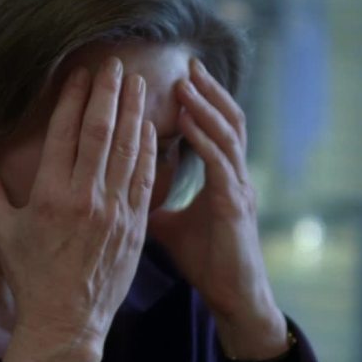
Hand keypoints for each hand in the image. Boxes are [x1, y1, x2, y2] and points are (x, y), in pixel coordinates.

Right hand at [0, 59, 156, 361]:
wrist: (67, 321)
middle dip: (109, 94)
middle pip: (101, 133)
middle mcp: (86, 198)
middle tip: (116, 65)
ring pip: (129, 151)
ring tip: (139, 85)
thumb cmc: (31, 277)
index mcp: (51, 195)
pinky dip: (148, 150)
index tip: (81, 74)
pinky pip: (145, 179)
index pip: (64, 134)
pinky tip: (149, 128)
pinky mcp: (135, 226)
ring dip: (134, 113)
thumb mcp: (2, 234)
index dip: (73, 99)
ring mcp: (115, 211)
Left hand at [148, 58, 286, 360]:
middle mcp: (235, 177)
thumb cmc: (206, 261)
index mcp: (223, 178)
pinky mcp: (235, 206)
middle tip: (188, 65)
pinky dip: (205, 139)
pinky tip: (188, 123)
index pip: (214, 129)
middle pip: (227, 121)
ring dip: (206, 106)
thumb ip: (152, 204)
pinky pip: (221, 164)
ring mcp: (239, 189)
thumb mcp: (170, 226)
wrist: (232, 296)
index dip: (201, 103)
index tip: (179, 79)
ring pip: (228, 135)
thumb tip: (121, 192)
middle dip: (208, 91)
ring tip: (186, 82)